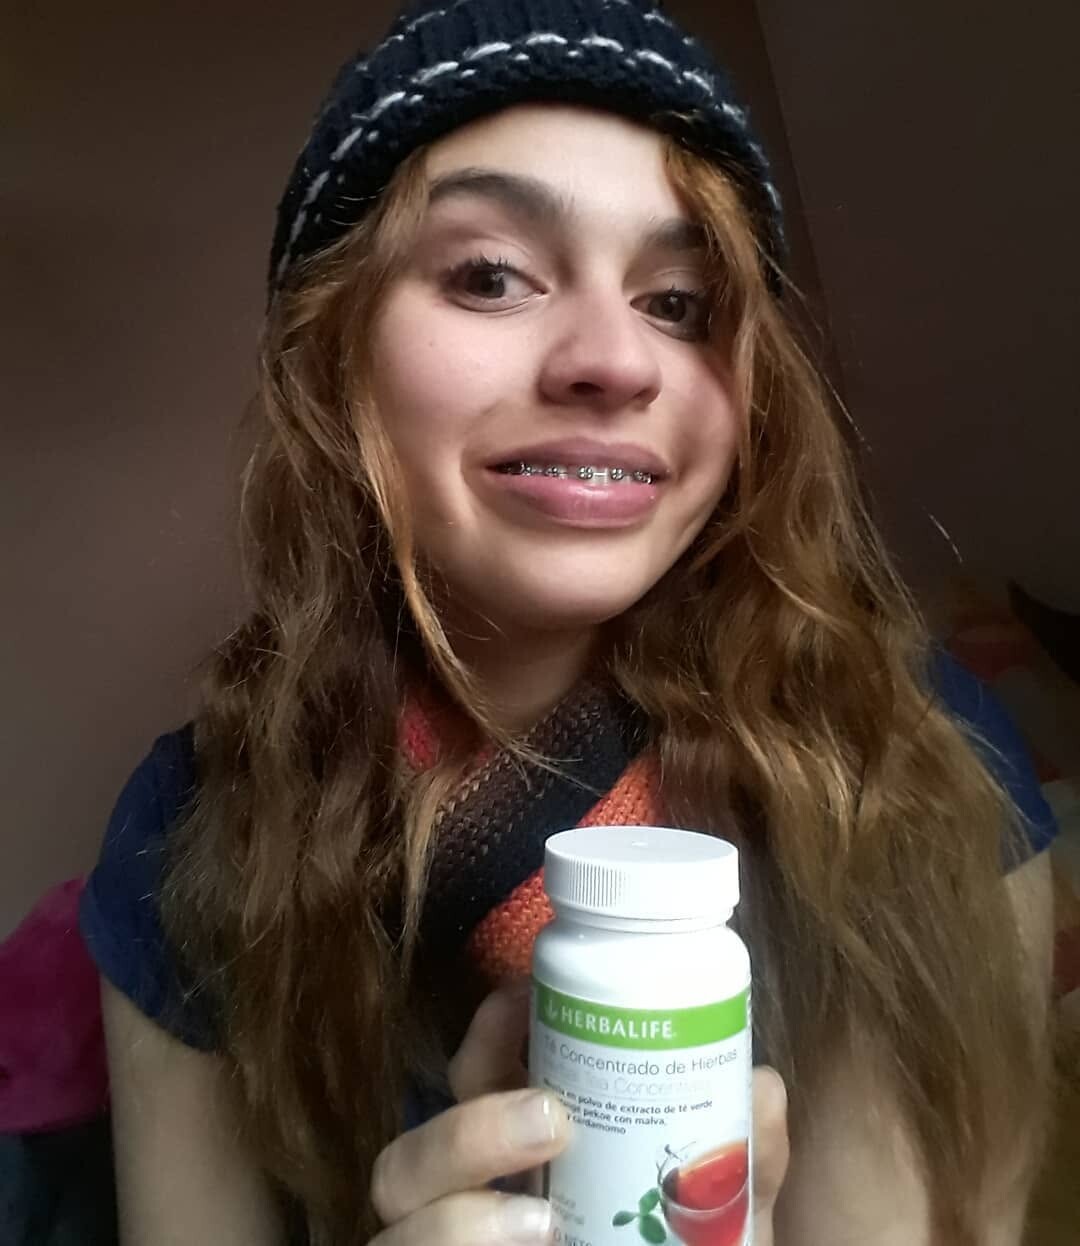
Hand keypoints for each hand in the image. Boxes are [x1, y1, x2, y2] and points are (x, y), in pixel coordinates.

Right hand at [368, 980, 790, 1244]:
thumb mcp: (724, 1225)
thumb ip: (745, 1165)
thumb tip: (762, 1086)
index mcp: (521, 1172)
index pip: (474, 1086)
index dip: (487, 1035)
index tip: (521, 993)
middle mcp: (468, 1216)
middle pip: (409, 1156)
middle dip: (469, 1127)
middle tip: (553, 1120)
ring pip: (395, 1225)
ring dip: (459, 1217)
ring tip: (545, 1226)